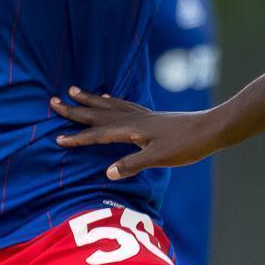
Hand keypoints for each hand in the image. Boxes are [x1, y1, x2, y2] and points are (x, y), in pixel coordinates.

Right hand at [50, 87, 220, 179]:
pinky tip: (109, 99)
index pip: (99, 134)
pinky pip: (124, 105)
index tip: (57, 137)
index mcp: (133, 129)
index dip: (78, 137)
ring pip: (110, 106)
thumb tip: (107, 172)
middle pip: (99, 113)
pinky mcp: (151, 116)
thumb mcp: (159, 158)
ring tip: (75, 92)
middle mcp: (134, 118)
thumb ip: (132, 164)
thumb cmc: (186, 146)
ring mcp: (143, 115)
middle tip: (53, 101)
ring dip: (91, 100)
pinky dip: (112, 102)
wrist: (210, 129)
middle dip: (76, 109)